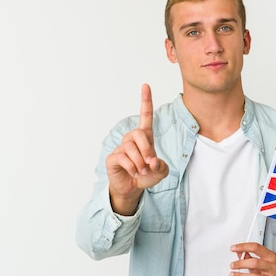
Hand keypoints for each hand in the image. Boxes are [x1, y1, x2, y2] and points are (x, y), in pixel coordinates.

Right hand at [106, 84, 168, 214]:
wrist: (132, 189)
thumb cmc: (146, 176)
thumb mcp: (160, 173)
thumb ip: (162, 167)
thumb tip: (152, 161)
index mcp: (144, 138)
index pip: (145, 116)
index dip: (145, 101)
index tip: (145, 86)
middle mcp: (131, 139)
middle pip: (138, 133)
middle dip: (146, 148)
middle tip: (149, 163)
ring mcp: (121, 148)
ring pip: (129, 147)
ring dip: (139, 162)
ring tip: (141, 172)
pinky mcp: (113, 158)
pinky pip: (122, 158)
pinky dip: (131, 167)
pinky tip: (133, 173)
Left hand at [227, 242, 275, 275]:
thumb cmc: (272, 271)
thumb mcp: (264, 261)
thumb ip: (250, 256)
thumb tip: (238, 251)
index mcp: (271, 257)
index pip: (256, 248)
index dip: (243, 246)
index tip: (233, 248)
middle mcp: (272, 268)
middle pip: (255, 263)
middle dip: (241, 263)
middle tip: (232, 265)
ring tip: (232, 275)